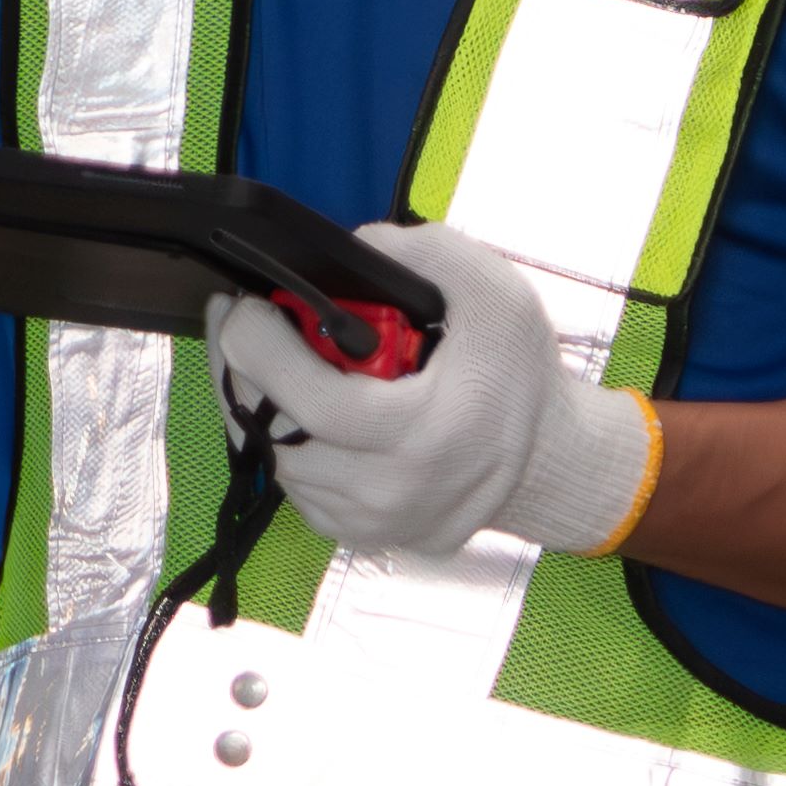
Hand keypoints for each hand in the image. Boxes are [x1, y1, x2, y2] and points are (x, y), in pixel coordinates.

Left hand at [207, 216, 654, 564]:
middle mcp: (396, 491)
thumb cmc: (517, 373)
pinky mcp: (366, 538)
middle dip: (240, 371)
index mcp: (427, 433)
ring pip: (277, 466)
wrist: (549, 455)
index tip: (245, 306)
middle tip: (236, 320)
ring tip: (261, 356)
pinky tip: (295, 404)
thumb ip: (426, 254)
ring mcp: (378, 522)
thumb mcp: (495, 292)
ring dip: (257, 407)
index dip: (261, 350)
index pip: (312, 402)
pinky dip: (285, 445)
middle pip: (276, 436)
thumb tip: (353, 247)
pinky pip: (297, 491)